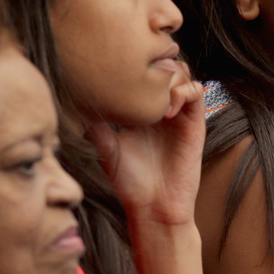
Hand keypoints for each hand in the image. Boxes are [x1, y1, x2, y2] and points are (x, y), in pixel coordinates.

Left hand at [89, 61, 204, 226]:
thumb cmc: (130, 183)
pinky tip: (167, 111)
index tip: (120, 72)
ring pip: (183, 73)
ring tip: (155, 98)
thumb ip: (97, 127)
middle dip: (155, 66)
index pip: (144, 74)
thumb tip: (76, 105)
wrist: (154, 207)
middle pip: (166, 66)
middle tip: (141, 80)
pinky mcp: (196, 122)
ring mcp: (180, 114)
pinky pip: (197, 91)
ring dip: (170, 77)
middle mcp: (163, 108)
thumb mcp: (107, 149)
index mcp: (143, 110)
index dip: (137, 66)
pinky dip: (184, 91)